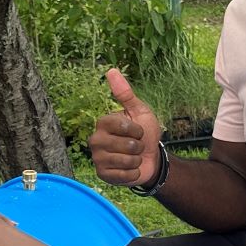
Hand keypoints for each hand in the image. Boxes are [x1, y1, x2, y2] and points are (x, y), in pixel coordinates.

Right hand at [90, 68, 163, 187]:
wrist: (150, 158)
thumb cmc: (144, 133)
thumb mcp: (139, 111)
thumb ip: (125, 93)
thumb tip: (111, 70)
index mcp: (103, 123)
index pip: (123, 126)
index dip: (137, 130)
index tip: (137, 131)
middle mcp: (95, 139)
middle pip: (126, 145)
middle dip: (138, 147)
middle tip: (136, 146)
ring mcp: (97, 158)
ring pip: (126, 161)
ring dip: (136, 160)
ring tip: (133, 157)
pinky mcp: (102, 174)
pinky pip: (124, 175)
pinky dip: (133, 173)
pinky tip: (130, 169)